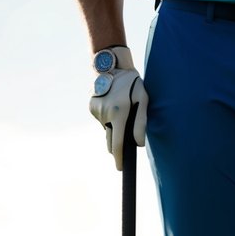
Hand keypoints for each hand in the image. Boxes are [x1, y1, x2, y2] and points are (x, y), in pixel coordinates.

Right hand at [89, 46, 147, 170]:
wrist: (112, 66)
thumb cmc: (133, 84)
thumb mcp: (143, 100)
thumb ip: (141, 123)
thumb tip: (139, 144)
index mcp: (118, 114)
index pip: (117, 144)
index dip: (119, 158)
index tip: (120, 169)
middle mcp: (104, 114)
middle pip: (110, 140)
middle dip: (117, 144)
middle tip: (126, 139)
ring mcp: (95, 110)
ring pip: (107, 129)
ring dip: (114, 127)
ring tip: (122, 112)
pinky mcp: (91, 106)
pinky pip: (102, 119)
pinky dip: (108, 118)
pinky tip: (114, 105)